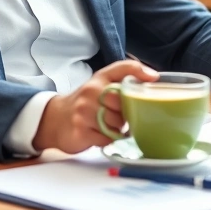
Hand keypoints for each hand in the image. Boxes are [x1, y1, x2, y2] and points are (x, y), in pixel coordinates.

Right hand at [32, 60, 157, 152]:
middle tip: (124, 117)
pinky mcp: (80, 131)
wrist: (56, 119)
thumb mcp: (102, 82)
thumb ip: (126, 75)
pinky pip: (106, 139)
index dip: (140, 73)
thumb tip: (153, 76)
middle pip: (124, 103)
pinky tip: (101, 134)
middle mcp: (91, 91)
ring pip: (117, 124)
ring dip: (119, 129)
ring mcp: (84, 112)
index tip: (154, 80)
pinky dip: (108, 139)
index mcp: (100, 78)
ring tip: (112, 126)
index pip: (124, 69)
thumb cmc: (87, 102)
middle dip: (128, 113)